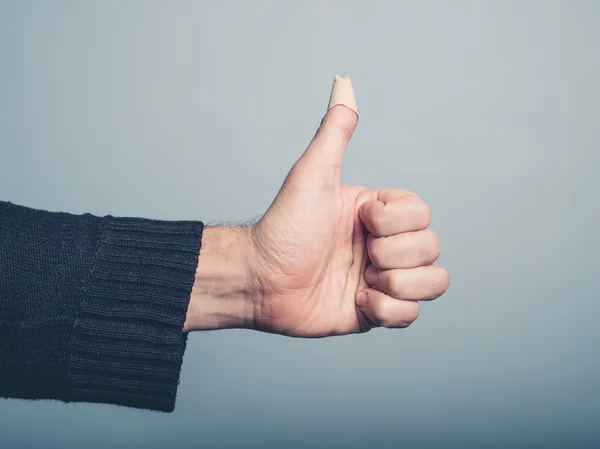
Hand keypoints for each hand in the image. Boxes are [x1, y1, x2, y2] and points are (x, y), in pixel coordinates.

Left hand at [184, 76, 448, 336]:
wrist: (260, 280)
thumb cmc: (283, 226)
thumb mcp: (311, 176)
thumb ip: (333, 136)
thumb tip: (344, 88)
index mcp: (379, 214)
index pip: (423, 213)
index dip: (395, 220)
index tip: (359, 220)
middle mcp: (386, 245)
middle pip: (432, 247)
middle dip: (393, 254)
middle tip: (358, 255)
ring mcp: (383, 280)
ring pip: (434, 282)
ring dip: (399, 284)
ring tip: (362, 283)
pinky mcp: (376, 312)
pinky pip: (411, 316)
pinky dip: (387, 311)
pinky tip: (356, 302)